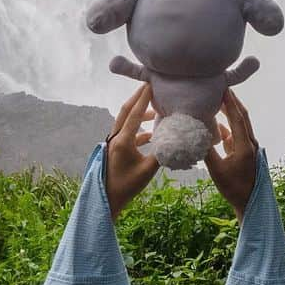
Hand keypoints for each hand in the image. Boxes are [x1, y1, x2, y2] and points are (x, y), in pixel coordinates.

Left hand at [105, 83, 158, 219]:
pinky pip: (127, 132)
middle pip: (127, 111)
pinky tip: (151, 134)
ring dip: (139, 113)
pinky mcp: (115, 149)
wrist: (106, 200)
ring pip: (126, 121)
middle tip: (150, 87)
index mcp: (123, 140)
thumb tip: (178, 140)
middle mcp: (116, 137)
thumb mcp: (148, 170)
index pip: (135, 113)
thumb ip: (162, 153)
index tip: (151, 84)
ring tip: (154, 111)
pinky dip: (139, 128)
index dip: (144, 98)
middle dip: (138, 98)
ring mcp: (114, 142)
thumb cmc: (126, 186)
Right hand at [205, 88, 258, 222]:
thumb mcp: (217, 171)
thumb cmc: (234, 188)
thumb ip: (206, 151)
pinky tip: (216, 125)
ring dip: (230, 113)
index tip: (223, 88)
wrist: (250, 202)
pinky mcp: (244, 152)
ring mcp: (248, 147)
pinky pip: (236, 135)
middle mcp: (250, 142)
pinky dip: (227, 127)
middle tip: (221, 88)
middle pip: (242, 116)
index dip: (231, 102)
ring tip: (217, 101)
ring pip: (239, 125)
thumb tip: (194, 134)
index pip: (238, 118)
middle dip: (232, 102)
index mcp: (245, 145)